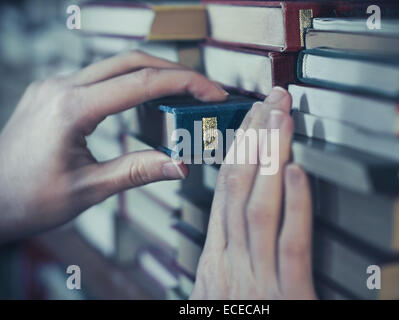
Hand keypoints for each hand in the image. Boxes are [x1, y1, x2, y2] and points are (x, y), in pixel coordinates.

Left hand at [0, 50, 227, 243]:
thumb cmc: (27, 199)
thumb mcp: (88, 189)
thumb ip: (137, 171)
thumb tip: (181, 164)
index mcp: (70, 109)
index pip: (141, 82)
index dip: (184, 85)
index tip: (212, 93)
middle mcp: (60, 87)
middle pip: (131, 61)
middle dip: (174, 71)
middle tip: (205, 89)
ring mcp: (55, 86)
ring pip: (116, 64)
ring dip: (154, 73)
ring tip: (184, 93)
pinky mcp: (55, 93)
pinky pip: (100, 76)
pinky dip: (132, 81)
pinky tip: (147, 97)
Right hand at [190, 87, 315, 299]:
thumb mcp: (217, 292)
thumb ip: (225, 256)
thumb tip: (230, 223)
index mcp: (214, 261)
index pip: (222, 191)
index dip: (237, 151)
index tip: (249, 121)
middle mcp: (229, 262)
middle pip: (238, 187)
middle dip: (253, 139)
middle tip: (267, 102)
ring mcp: (256, 277)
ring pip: (259, 205)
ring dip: (271, 158)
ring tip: (281, 120)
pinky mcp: (288, 295)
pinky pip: (289, 242)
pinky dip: (294, 204)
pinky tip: (298, 173)